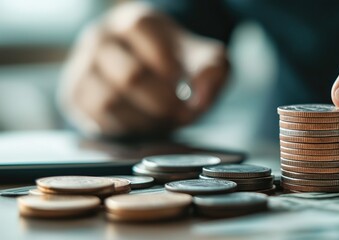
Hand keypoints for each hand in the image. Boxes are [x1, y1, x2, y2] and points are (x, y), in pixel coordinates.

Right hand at [59, 2, 228, 136]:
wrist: (149, 70)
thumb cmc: (177, 62)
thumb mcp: (204, 59)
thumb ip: (212, 71)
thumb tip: (200, 99)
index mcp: (133, 21)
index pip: (154, 51)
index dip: (175, 79)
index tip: (189, 93)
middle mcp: (100, 38)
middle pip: (131, 77)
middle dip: (162, 104)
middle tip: (180, 114)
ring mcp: (81, 66)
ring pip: (108, 101)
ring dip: (143, 120)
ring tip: (163, 119)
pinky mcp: (74, 95)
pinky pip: (96, 120)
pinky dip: (125, 129)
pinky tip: (143, 124)